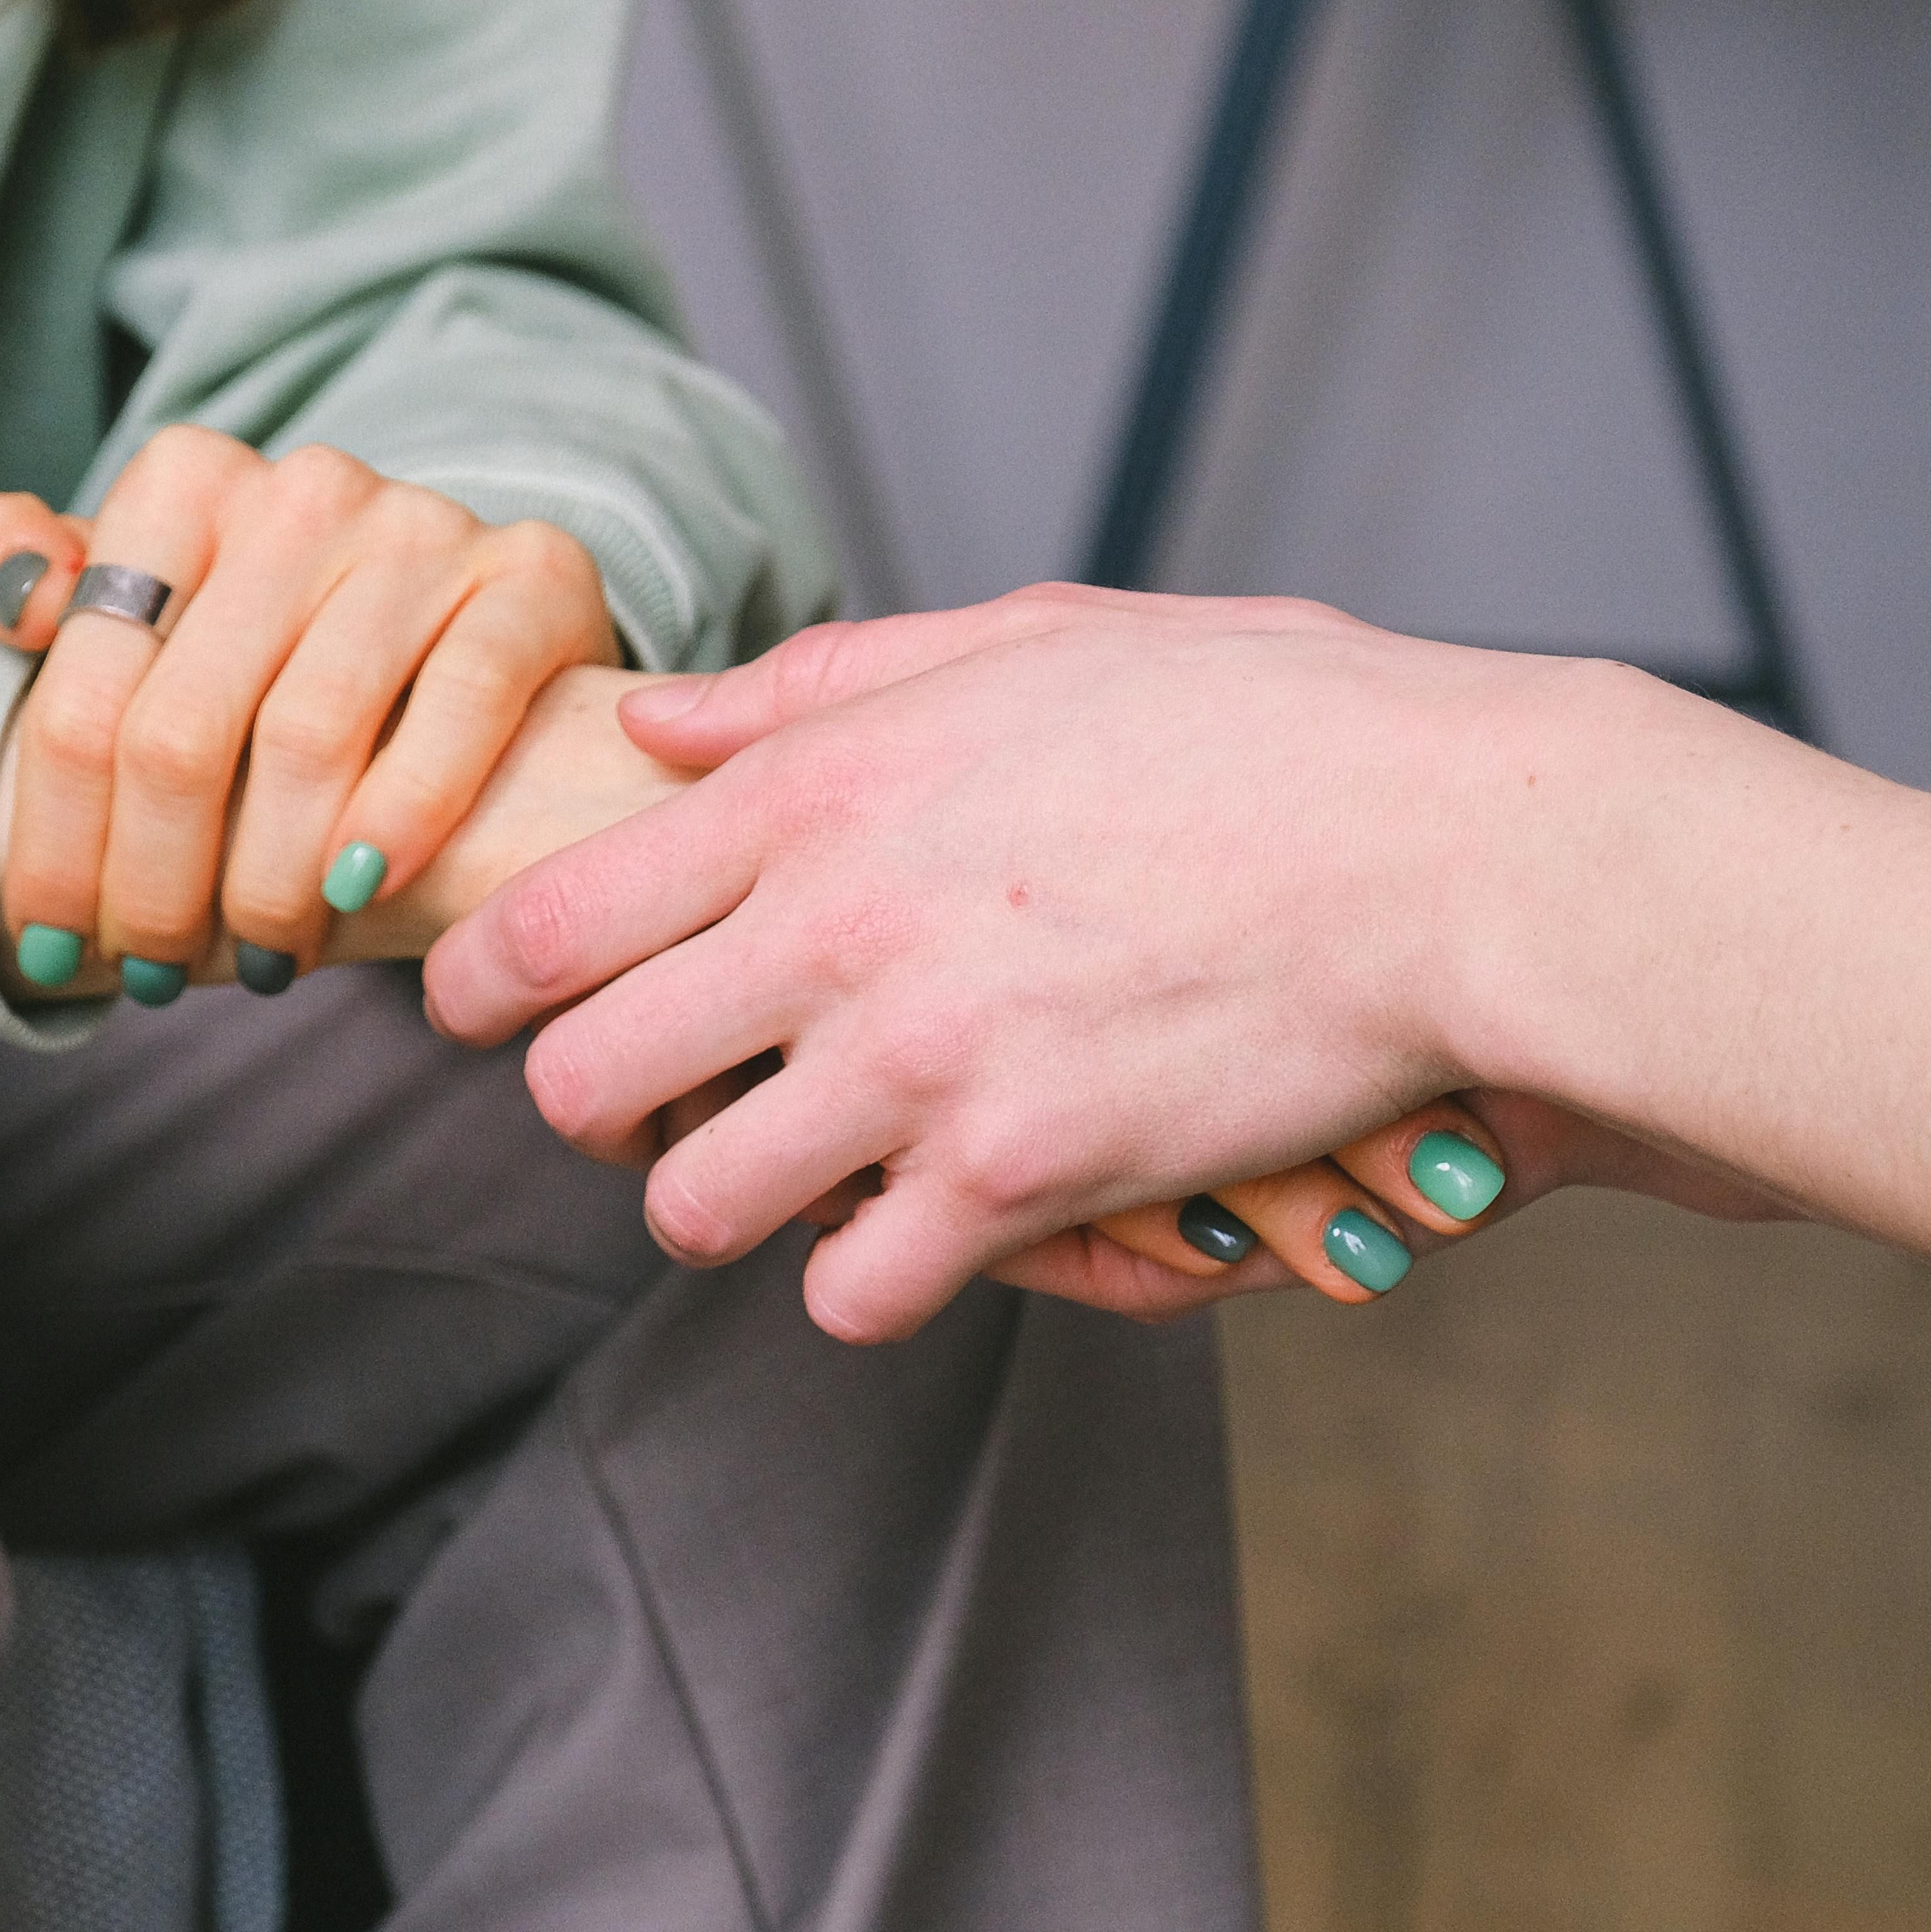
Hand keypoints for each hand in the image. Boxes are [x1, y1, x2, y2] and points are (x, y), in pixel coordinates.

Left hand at [0, 427, 615, 997]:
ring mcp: (422, 526)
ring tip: (261, 961)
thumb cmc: (265, 654)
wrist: (460, 632)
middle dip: (156, 886)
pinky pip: (461, 702)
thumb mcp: (135, 608)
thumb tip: (7, 587)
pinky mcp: (532, 573)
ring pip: (309, 736)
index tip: (48, 947)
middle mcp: (302, 488)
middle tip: (156, 976)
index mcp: (184, 482)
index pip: (85, 695)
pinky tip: (360, 891)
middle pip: (182, 732)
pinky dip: (403, 813)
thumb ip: (26, 577)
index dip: (55, 843)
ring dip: (271, 884)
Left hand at [422, 585, 1756, 1339]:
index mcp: (818, 789)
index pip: (548, 918)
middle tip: (650, 1106)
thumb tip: (661, 719)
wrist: (1452, 849)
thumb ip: (823, 685)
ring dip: (724, 1203)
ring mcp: (919, 1063)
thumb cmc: (1263, 726)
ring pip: (694, 1206)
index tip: (480, 1010)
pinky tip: (916, 1231)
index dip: (478, 984)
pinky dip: (867, 1278)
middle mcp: (834, 928)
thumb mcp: (1030, 642)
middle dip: (591, 1110)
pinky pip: (851, 1289)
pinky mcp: (1018, 1177)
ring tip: (787, 1175)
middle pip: (581, 1083)